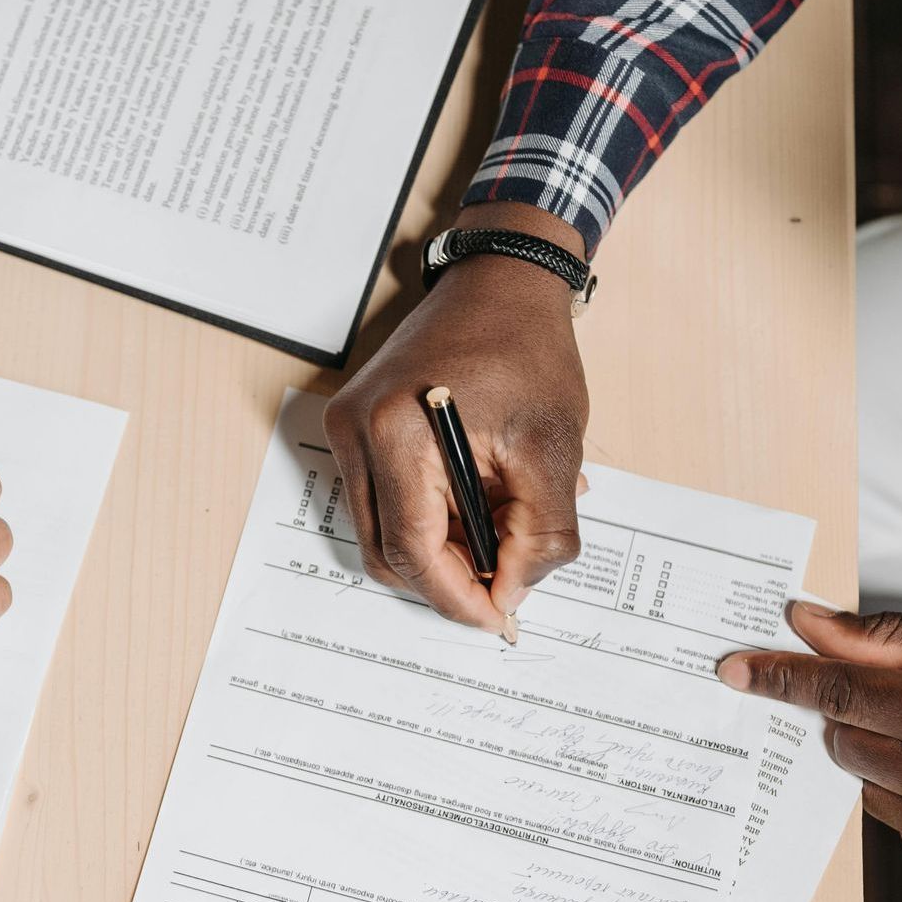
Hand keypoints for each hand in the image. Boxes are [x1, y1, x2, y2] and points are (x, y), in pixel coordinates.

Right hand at [325, 203, 589, 637]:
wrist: (501, 284)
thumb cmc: (527, 351)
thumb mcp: (553, 449)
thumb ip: (538, 534)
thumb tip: (511, 594)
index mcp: (398, 432)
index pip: (412, 549)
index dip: (456, 596)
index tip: (498, 618)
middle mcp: (357, 432)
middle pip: (389, 551)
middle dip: (449, 579)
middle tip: (506, 583)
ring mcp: (348, 428)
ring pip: (382, 533)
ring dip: (440, 550)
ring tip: (500, 529)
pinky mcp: (356, 427)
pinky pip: (384, 500)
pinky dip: (429, 519)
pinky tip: (478, 501)